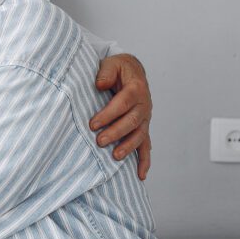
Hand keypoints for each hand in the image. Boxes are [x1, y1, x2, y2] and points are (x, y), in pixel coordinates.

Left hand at [90, 54, 151, 180]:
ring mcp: (145, 118)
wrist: (132, 70)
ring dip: (128, 147)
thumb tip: (100, 84)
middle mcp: (144, 104)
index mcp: (136, 88)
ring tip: (115, 156)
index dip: (108, 114)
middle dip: (116, 132)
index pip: (122, 103)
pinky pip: (146, 145)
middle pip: (131, 121)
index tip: (93, 124)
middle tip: (99, 141)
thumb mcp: (112, 63)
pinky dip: (144, 160)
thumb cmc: (119, 68)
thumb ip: (106, 72)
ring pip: (139, 135)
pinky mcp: (143, 127)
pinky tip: (141, 174)